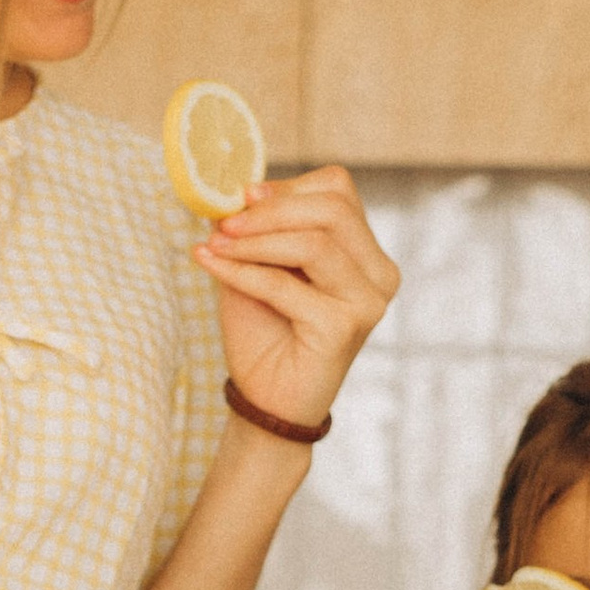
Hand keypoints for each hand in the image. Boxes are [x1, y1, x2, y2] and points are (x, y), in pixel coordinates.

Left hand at [198, 164, 399, 431]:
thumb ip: (256, 227)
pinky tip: (211, 266)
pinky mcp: (344, 328)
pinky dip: (243, 272)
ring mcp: (367, 302)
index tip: (242, 197)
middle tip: (224, 223)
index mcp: (365, 252)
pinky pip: (286, 285)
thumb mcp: (257, 265)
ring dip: (255, 241)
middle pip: (333, 210)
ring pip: (314, 243)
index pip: (339, 191)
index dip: (288, 188)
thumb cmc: (265, 331)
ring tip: (215, 245)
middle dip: (270, 211)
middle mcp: (378, 274)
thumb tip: (235, 188)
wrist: (267, 401)